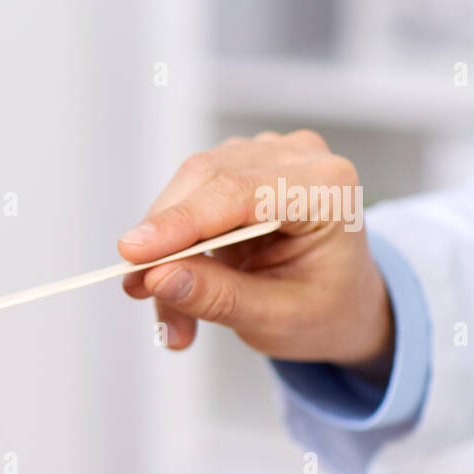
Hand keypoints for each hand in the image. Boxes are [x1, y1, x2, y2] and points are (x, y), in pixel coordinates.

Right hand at [118, 130, 394, 383]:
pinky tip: (176, 284)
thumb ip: (217, 297)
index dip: (179, 222)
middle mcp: (297, 157)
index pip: (238, 191)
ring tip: (170, 313)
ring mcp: (265, 155)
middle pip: (205, 180)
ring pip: (187, 189)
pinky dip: (171, 244)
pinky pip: (185, 198)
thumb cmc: (323, 308)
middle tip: (138, 292)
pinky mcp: (238, 166)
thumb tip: (157, 277)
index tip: (131, 255)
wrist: (342, 301)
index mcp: (328, 188)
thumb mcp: (276, 319)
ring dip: (164, 250)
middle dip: (163, 242)